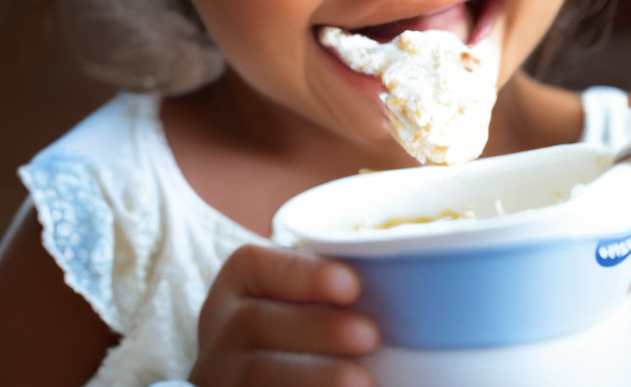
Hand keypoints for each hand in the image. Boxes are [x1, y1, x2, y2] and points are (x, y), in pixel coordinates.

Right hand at [189, 244, 378, 386]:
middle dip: (318, 327)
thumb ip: (328, 288)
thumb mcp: (298, 298)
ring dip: (313, 377)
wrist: (259, 379)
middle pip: (256, 322)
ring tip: (363, 381)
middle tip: (370, 335)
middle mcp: (219, 330)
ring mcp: (219, 377)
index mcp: (236, 285)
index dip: (303, 273)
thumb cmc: (296, 328)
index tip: (352, 284)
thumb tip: (401, 280)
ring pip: (255, 375)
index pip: (254, 265)